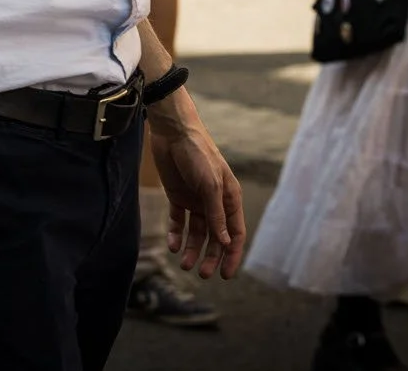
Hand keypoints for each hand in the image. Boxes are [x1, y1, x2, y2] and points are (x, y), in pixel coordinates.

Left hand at [148, 99, 246, 278]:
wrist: (172, 131)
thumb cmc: (197, 154)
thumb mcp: (210, 185)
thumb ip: (217, 214)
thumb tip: (226, 242)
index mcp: (229, 198)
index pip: (235, 233)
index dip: (232, 254)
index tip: (225, 274)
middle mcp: (214, 202)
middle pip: (215, 237)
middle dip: (210, 256)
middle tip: (202, 274)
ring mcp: (195, 200)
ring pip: (196, 232)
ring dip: (192, 249)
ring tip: (185, 264)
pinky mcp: (177, 196)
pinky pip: (177, 221)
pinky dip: (175, 234)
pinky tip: (172, 245)